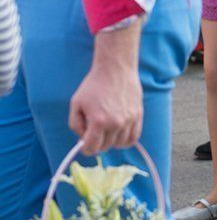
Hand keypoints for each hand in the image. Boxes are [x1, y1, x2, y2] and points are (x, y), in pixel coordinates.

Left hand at [69, 21, 143, 155]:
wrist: (115, 70)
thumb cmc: (93, 86)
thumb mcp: (76, 103)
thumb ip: (75, 124)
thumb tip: (82, 140)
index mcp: (98, 121)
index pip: (92, 147)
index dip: (86, 149)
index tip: (85, 145)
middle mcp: (115, 124)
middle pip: (106, 147)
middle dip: (97, 144)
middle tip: (94, 134)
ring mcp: (129, 121)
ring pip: (119, 145)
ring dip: (111, 142)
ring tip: (107, 131)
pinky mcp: (138, 117)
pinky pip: (133, 138)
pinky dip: (125, 140)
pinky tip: (118, 133)